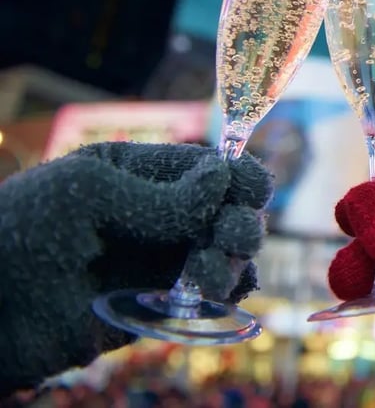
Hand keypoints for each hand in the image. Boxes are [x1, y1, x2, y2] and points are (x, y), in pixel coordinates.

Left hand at [0, 142, 271, 394]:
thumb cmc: (20, 231)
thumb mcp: (86, 193)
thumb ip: (161, 195)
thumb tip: (224, 179)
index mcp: (140, 173)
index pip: (209, 166)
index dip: (240, 175)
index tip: (253, 190)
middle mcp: (158, 215)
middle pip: (229, 211)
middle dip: (241, 220)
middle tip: (229, 236)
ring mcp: (159, 261)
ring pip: (228, 256)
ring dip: (233, 260)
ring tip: (204, 273)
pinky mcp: (156, 306)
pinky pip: (210, 299)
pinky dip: (224, 295)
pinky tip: (206, 294)